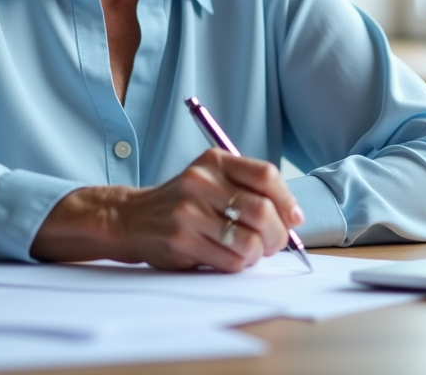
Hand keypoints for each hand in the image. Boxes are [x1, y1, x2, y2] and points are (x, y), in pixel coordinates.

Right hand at [30, 148, 304, 271]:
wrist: (132, 218)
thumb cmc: (183, 203)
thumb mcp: (211, 180)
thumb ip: (248, 189)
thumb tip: (294, 217)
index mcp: (213, 161)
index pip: (265, 174)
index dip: (287, 199)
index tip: (294, 217)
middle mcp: (201, 181)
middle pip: (262, 210)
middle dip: (278, 234)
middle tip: (275, 243)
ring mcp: (189, 212)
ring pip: (249, 240)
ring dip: (258, 253)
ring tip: (250, 252)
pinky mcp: (182, 241)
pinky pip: (230, 260)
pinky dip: (239, 264)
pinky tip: (230, 258)